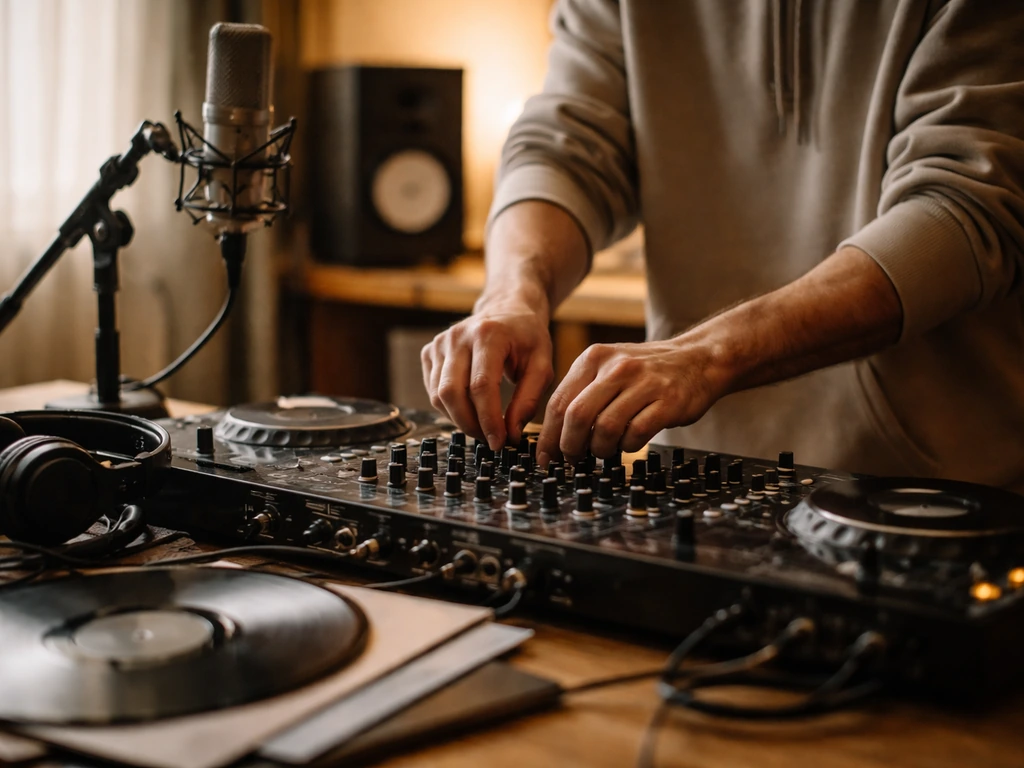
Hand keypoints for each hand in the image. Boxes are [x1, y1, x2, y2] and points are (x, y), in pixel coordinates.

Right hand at [421, 301, 553, 449]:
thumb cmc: (526, 336)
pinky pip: (433, 391)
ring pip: (438, 396)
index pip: (481, 386)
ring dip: (459, 419)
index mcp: (489, 334)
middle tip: (489, 440)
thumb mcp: (542, 364)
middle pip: (451, 393)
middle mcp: (458, 336)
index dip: (489, 420)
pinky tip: (470, 409)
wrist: (507, 308)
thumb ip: (529, 399)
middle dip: (470, 424)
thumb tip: (512, 433)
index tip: (500, 441)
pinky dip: (449, 408)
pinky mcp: (430, 352)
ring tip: (483, 426)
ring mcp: (440, 343)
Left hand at [535, 337, 729, 466]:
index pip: (559, 402)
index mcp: (594, 358)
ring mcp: (644, 383)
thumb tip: (554, 436)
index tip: (545, 458)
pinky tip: (628, 443)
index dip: (548, 436)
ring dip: (600, 449)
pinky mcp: (667, 401)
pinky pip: (635, 434)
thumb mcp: (609, 368)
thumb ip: (582, 394)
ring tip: (604, 451)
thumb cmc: (647, 372)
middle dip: (570, 446)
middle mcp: (616, 367)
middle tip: (573, 459)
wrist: (698, 359)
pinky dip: (627, 447)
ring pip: (605, 428)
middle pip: (577, 416)